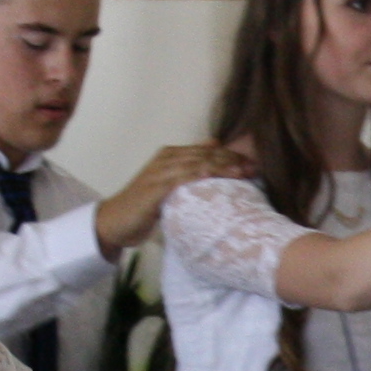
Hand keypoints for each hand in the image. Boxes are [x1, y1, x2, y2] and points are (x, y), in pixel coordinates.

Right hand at [93, 145, 243, 255]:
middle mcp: (166, 159)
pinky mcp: (153, 188)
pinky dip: (195, 176)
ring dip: (220, 166)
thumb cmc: (145, 206)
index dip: (231, 155)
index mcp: (171, 155)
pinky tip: (211, 176)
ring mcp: (158, 172)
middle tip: (255, 167)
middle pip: (205, 155)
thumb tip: (214, 149)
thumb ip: (190, 168)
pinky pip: (178, 179)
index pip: (207, 151)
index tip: (253, 163)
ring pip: (195, 164)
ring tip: (242, 171)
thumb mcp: (170, 184)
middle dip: (231, 159)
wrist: (115, 221)